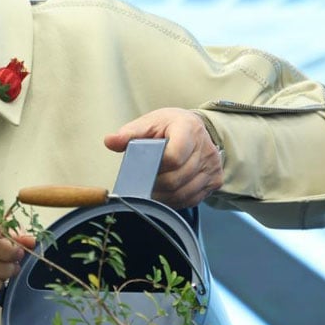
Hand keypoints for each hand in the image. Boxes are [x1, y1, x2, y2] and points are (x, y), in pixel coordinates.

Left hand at [103, 108, 222, 208]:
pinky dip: (174, 201)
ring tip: (150, 190)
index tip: (143, 168)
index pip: (173, 157)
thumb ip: (130, 133)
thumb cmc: (170, 126)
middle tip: (140, 184)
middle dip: (154, 185)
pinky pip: (191, 199)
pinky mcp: (215, 181)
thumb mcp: (150, 123)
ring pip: (182, 193)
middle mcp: (206, 149)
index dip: (154, 167)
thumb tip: (110, 141)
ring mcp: (212, 167)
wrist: (196, 130)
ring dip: (162, 197)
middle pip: (175, 179)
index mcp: (189, 129)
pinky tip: (164, 194)